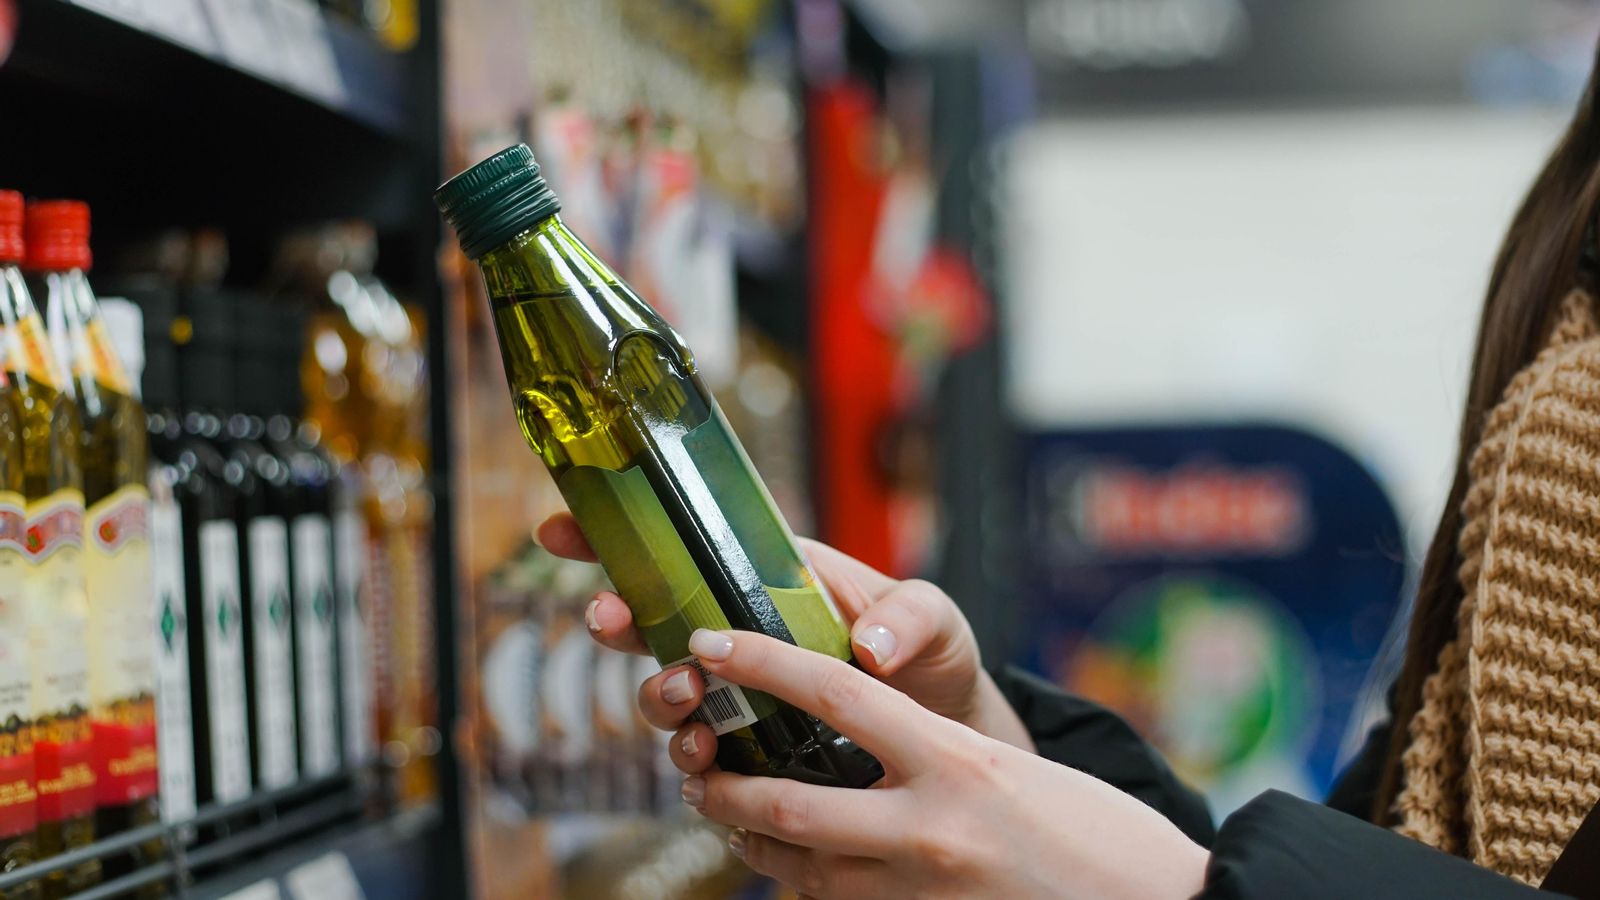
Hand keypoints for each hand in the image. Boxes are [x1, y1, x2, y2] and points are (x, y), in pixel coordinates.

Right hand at [535, 512, 1032, 750]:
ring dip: (658, 696)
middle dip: (617, 620)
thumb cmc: (934, 658)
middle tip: (612, 623)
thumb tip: (868, 646)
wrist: (947, 736)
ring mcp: (740, 697)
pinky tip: (707, 767)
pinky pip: (700, 760)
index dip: (618, 536)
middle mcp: (742, 635)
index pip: (684, 547)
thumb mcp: (934, 619)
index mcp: (771, 579)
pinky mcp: (748, 755)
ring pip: (666, 693)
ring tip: (686, 701)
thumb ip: (909, 618)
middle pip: (652, 620)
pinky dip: (692, 764)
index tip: (564, 529)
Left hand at [677, 628, 1208, 899]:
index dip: (762, 662)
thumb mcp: (1015, 770)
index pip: (836, 695)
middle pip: (786, 799)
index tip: (713, 641)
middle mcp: (931, 828)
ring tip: (726, 813)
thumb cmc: (1097, 834)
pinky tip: (793, 865)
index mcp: (957, 761)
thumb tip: (865, 739)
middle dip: (722, 782)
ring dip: (749, 840)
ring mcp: (922, 892)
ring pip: (798, 867)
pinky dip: (805, 883)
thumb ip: (935, 755)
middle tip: (695, 761)